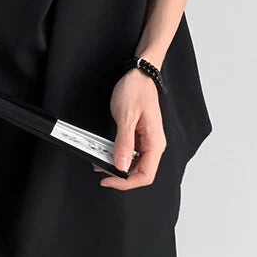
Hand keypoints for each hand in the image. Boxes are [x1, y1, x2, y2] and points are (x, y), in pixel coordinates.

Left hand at [100, 68, 165, 189]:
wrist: (140, 74)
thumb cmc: (137, 89)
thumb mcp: (127, 116)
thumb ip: (124, 143)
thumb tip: (121, 166)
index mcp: (154, 142)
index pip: (145, 175)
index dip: (126, 182)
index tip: (109, 180)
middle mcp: (153, 144)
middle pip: (140, 173)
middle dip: (120, 176)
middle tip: (102, 172)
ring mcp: (147, 140)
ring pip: (134, 164)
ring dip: (118, 166)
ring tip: (101, 162)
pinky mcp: (139, 136)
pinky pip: (130, 153)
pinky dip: (118, 155)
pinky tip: (107, 152)